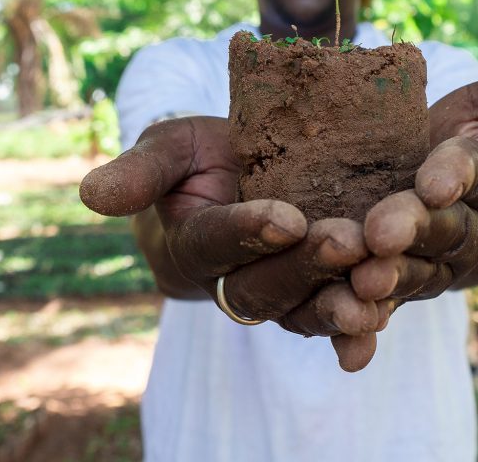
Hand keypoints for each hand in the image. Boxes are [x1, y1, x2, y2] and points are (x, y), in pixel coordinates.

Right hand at [79, 117, 386, 365]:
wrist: (240, 171)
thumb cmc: (198, 157)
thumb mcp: (169, 149)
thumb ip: (140, 172)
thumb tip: (89, 194)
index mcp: (191, 245)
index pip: (215, 243)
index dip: (247, 232)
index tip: (285, 218)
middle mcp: (231, 280)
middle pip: (265, 284)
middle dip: (305, 265)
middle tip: (348, 242)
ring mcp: (275, 292)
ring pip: (303, 310)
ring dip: (339, 304)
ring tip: (378, 287)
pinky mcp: (314, 294)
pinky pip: (332, 317)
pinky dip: (356, 328)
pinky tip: (387, 321)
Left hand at [348, 37, 477, 344]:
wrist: (416, 196)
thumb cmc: (448, 140)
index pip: (477, 173)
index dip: (455, 175)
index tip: (433, 178)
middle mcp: (466, 233)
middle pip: (442, 230)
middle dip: (412, 230)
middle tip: (381, 231)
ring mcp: (429, 270)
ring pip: (411, 277)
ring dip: (386, 284)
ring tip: (359, 281)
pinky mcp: (390, 297)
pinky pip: (381, 319)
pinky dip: (363, 337)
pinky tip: (348, 353)